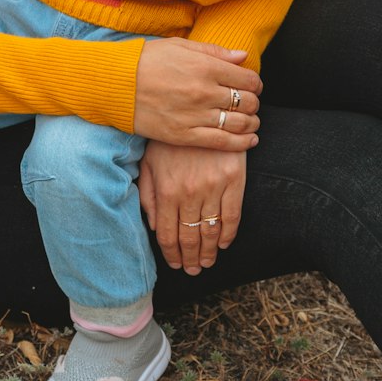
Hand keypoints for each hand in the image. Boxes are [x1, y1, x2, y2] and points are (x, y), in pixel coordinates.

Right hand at [133, 37, 260, 149]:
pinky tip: (249, 141)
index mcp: (205, 67)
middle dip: (254, 102)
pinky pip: (223, 143)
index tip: (252, 85)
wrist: (116, 84)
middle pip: (247, 102)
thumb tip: (243, 56)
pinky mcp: (184, 135)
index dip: (255, 83)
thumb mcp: (180, 46)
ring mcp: (195, 116)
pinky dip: (242, 144)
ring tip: (251, 121)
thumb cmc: (146, 60)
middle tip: (250, 103)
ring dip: (252, 123)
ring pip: (239, 123)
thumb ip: (214, 52)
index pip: (248, 79)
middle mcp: (204, 92)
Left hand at [139, 141, 247, 273]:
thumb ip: (148, 195)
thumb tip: (154, 226)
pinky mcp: (234, 179)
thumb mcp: (149, 162)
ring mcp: (213, 187)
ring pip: (212, 231)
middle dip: (191, 259)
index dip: (172, 255)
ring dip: (210, 252)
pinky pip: (233, 215)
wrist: (203, 110)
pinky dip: (229, 234)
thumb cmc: (171, 137)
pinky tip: (224, 243)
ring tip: (207, 262)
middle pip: (190, 238)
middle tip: (193, 270)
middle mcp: (190, 192)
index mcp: (166, 190)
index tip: (176, 264)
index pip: (168, 235)